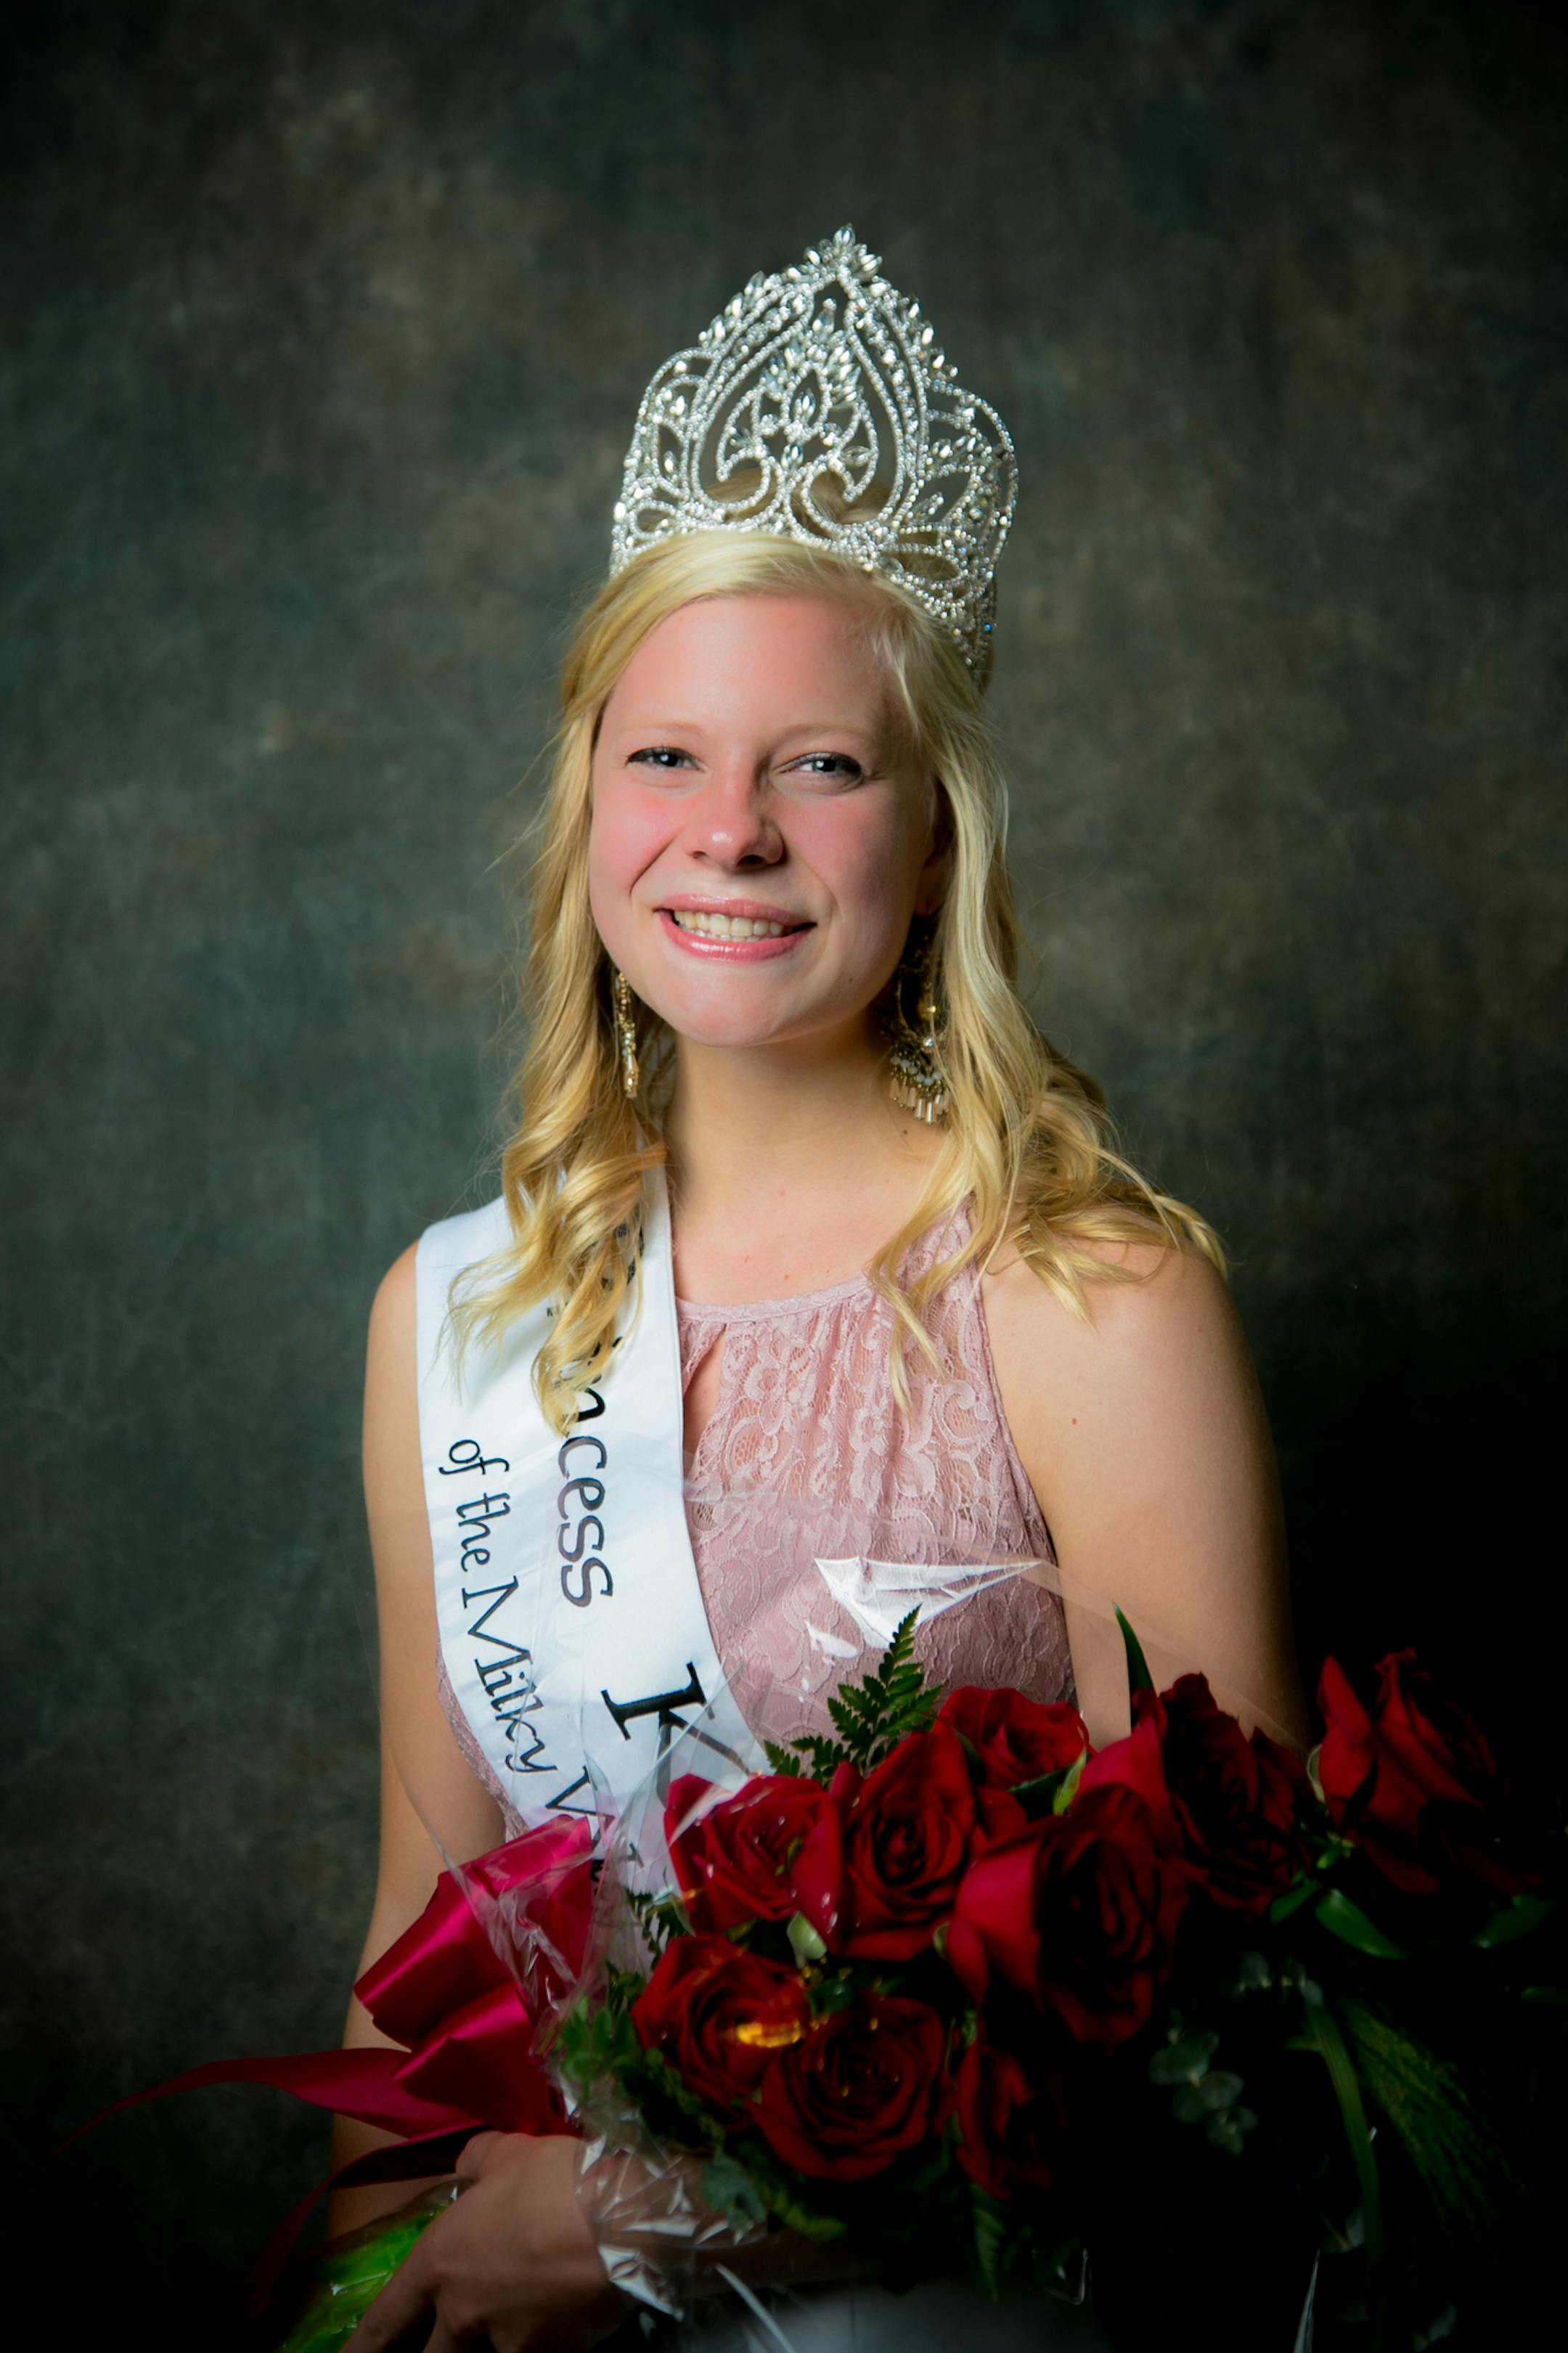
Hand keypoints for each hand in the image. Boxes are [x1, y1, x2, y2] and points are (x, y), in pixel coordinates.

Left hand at [344, 2131, 626, 2352]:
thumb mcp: (507, 2153)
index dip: (363, 2345)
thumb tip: (467, 2167)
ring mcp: (506, 2344)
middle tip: (442, 2346)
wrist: (620, 2220)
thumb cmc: (553, 2179)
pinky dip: (544, 2340)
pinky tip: (564, 2320)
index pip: (387, 2318)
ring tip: (522, 2316)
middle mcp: (463, 2314)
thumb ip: (477, 2164)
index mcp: (440, 2262)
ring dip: (496, 2344)